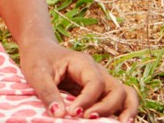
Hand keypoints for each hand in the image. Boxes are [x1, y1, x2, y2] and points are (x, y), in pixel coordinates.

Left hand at [16, 38, 138, 118]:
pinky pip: (121, 100)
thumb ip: (47, 93)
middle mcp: (98, 71)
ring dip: (126, 110)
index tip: (72, 113)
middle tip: (88, 118)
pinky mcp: (101, 91)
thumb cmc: (38, 59)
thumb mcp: (37, 73)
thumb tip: (60, 115)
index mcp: (83, 63)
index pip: (95, 83)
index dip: (87, 100)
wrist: (39, 49)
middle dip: (106, 107)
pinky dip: (124, 110)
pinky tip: (120, 122)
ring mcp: (103, 81)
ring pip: (126, 94)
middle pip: (117, 89)